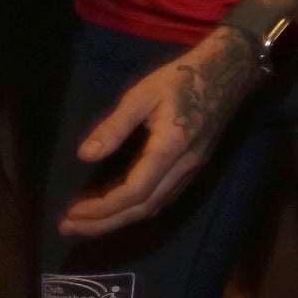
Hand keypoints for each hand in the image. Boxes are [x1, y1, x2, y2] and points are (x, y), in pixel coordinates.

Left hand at [63, 30, 262, 236]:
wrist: (228, 71)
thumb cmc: (182, 77)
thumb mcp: (142, 94)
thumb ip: (114, 126)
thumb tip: (85, 156)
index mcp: (171, 147)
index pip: (135, 191)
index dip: (102, 207)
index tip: (72, 212)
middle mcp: (185, 165)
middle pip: (144, 208)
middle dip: (105, 222)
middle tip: (70, 227)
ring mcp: (194, 167)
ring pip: (156, 206)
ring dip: (120, 219)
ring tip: (88, 223)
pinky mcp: (195, 165)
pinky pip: (165, 197)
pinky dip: (138, 208)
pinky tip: (120, 206)